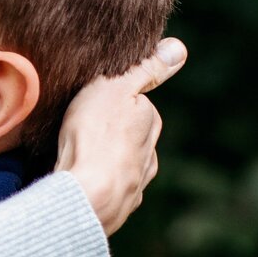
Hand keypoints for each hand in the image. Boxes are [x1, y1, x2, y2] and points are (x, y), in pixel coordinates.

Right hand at [55, 36, 186, 235]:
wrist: (86, 196)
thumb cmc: (97, 136)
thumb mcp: (117, 87)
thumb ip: (146, 69)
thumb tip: (179, 47)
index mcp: (150, 123)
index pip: (138, 103)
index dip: (114, 99)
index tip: (93, 100)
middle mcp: (149, 156)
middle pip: (132, 137)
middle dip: (114, 133)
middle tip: (82, 128)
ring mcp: (135, 185)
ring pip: (121, 166)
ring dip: (106, 162)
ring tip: (78, 156)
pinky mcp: (117, 209)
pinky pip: (107, 190)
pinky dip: (96, 184)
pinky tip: (80, 181)